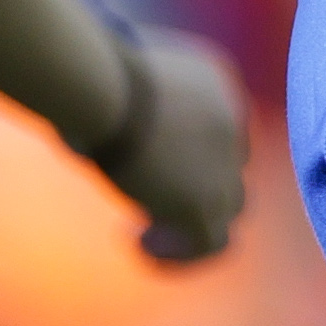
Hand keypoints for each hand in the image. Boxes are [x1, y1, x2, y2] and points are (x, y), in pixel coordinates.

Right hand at [98, 26, 248, 262]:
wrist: (107, 88)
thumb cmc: (92, 73)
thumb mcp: (119, 75)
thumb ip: (128, 101)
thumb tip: (94, 124)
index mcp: (217, 84)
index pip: (222, 130)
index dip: (190, 152)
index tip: (145, 160)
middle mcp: (233, 122)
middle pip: (230, 167)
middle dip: (192, 186)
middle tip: (143, 195)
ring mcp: (223, 165)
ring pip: (231, 208)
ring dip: (190, 224)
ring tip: (145, 232)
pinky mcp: (201, 203)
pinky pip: (211, 243)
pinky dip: (181, 253)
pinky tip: (140, 243)